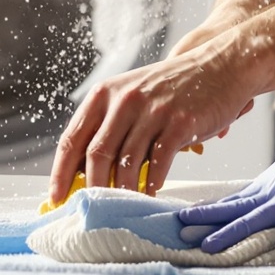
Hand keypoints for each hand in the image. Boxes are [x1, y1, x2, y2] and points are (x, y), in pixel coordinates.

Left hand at [48, 44, 260, 204]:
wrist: (219, 65)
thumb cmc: (173, 86)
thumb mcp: (133, 95)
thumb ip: (110, 126)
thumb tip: (88, 170)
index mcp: (105, 94)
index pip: (72, 138)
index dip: (60, 172)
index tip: (55, 197)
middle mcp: (125, 100)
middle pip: (96, 155)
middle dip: (91, 188)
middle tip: (92, 209)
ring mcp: (153, 111)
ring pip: (127, 163)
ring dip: (123, 190)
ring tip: (123, 205)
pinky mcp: (180, 122)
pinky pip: (159, 162)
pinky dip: (153, 182)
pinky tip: (151, 191)